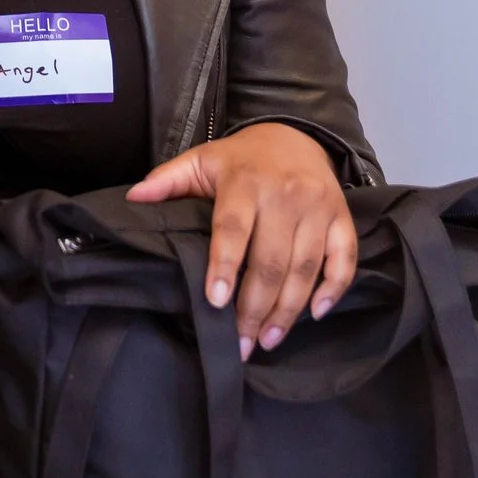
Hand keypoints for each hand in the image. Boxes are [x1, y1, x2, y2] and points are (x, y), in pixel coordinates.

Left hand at [127, 122, 354, 357]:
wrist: (296, 135)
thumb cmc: (241, 159)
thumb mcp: (200, 160)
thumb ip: (167, 180)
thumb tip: (133, 199)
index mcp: (245, 181)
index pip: (233, 228)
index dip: (224, 266)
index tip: (216, 301)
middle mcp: (286, 194)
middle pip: (271, 260)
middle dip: (255, 307)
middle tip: (241, 342)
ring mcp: (319, 207)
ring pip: (306, 267)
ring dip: (288, 310)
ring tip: (267, 339)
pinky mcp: (342, 217)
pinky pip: (344, 257)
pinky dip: (334, 288)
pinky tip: (315, 314)